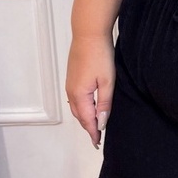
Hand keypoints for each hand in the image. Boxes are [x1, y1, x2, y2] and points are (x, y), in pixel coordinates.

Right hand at [65, 33, 114, 148]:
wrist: (89, 34)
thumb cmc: (99, 55)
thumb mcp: (107, 81)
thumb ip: (104, 103)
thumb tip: (101, 122)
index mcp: (80, 95)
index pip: (87, 120)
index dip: (93, 133)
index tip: (98, 143)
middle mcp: (71, 92)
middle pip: (79, 116)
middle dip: (88, 127)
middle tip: (97, 137)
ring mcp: (70, 84)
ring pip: (76, 107)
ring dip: (84, 117)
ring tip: (95, 125)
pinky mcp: (72, 77)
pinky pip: (76, 98)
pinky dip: (82, 107)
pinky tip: (89, 107)